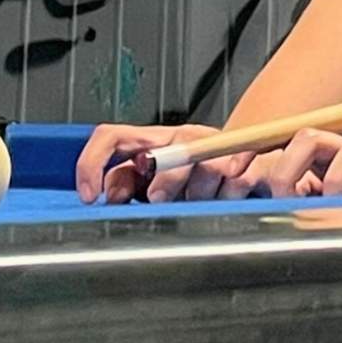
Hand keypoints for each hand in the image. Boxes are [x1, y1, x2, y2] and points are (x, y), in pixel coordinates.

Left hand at [73, 122, 257, 204]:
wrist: (245, 170)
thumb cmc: (190, 184)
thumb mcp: (151, 184)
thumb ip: (127, 182)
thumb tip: (110, 194)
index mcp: (152, 142)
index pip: (112, 138)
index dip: (94, 162)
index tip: (90, 196)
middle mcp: (184, 139)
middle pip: (174, 147)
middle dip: (168, 178)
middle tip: (160, 200)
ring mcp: (218, 146)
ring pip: (211, 164)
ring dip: (202, 193)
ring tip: (199, 204)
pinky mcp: (250, 158)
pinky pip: (241, 178)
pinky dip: (230, 195)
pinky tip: (225, 202)